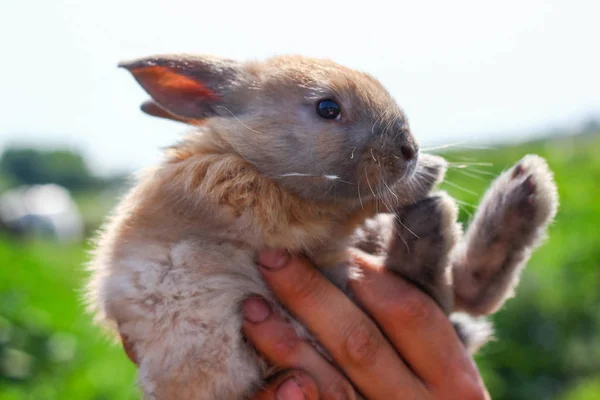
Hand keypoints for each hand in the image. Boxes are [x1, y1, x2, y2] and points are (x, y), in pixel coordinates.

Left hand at [245, 250, 489, 399]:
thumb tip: (357, 263)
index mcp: (453, 381)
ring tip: (253, 307)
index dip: (371, 275)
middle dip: (310, 294)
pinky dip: (279, 394)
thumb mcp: (437, 370)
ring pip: (328, 383)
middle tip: (272, 259)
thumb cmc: (424, 398)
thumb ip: (411, 330)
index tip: (335, 249)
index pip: (412, 313)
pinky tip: (263, 371)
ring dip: (285, 341)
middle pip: (359, 341)